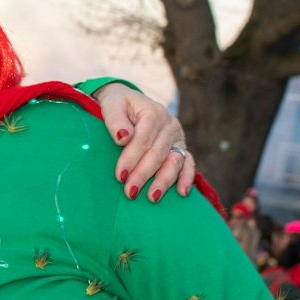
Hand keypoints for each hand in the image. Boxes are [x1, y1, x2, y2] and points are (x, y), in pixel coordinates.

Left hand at [93, 84, 195, 200]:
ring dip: (163, 181)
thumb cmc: (117, 105)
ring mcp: (177, 137)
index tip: (120, 176)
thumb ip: (115, 120)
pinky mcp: (181, 147)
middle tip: (130, 192)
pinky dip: (187, 178)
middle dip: (143, 174)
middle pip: (158, 153)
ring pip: (174, 161)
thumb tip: (123, 138)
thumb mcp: (111, 105)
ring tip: (152, 197)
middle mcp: (169, 125)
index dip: (131, 158)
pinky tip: (182, 193)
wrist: (129, 102)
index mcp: (153, 113)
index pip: (143, 139)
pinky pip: (188, 163)